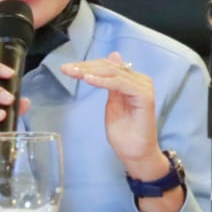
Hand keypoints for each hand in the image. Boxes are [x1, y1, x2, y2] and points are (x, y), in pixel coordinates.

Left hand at [61, 52, 177, 211]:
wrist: (135, 154)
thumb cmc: (125, 134)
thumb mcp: (113, 103)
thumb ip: (110, 83)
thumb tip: (114, 56)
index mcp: (133, 81)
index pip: (109, 66)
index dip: (88, 65)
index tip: (68, 68)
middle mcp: (141, 81)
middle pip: (110, 67)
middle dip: (86, 67)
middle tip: (67, 69)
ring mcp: (143, 88)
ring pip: (114, 73)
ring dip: (92, 71)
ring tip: (74, 73)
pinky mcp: (145, 97)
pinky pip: (121, 84)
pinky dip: (104, 81)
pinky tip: (88, 80)